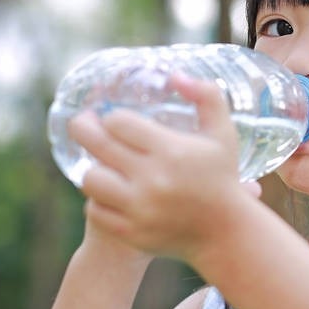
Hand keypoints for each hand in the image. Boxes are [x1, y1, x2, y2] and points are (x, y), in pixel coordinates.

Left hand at [68, 73, 260, 260]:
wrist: (226, 234)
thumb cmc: (222, 177)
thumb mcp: (223, 133)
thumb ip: (206, 95)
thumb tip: (174, 75)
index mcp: (171, 151)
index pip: (118, 122)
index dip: (111, 117)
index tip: (113, 118)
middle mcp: (152, 179)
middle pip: (97, 145)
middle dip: (83, 128)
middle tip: (82, 123)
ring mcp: (139, 209)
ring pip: (90, 179)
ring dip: (92, 166)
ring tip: (100, 161)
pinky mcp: (131, 232)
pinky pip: (95, 209)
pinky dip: (97, 198)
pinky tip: (107, 190)